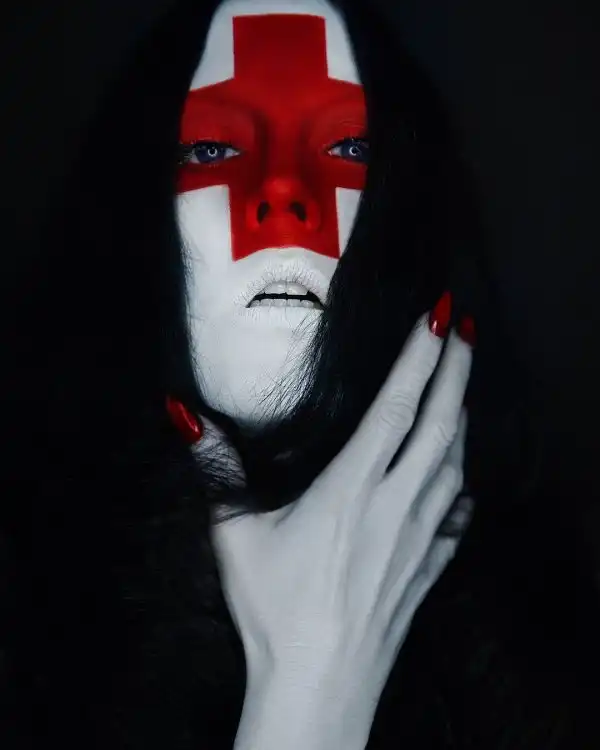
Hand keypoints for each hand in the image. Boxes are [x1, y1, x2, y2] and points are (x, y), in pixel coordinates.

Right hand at [206, 312, 473, 748]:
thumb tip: (186, 418)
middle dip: (457, 371)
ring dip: (460, 421)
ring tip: (461, 391)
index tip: (437, 319)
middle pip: (439, 424)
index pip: (396, 407)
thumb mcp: (235, 535)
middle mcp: (396, 504)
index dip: (419, 358)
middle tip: (467, 330)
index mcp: (351, 488)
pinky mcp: (427, 569)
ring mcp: (419, 538)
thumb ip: (217, 471)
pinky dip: (463, 489)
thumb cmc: (275, 610)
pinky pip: (457, 518)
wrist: (319, 685)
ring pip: (455, 465)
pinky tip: (463, 484)